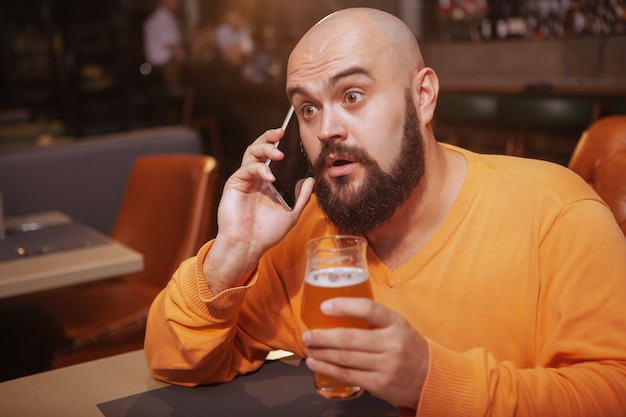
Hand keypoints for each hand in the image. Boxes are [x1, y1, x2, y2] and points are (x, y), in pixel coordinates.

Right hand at [204, 128, 313, 292]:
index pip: (273, 157)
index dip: (280, 144)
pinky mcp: (234, 184)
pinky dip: (258, 169)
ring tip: (278, 153)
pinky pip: (246, 169)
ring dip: (264, 149)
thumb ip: (302, 196)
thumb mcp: (291, 213)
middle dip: (270, 138)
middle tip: (281, 133)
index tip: (292, 136)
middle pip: (260, 149)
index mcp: (269, 181)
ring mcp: (245, 180)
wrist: (249, 246)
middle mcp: (256, 177)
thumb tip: (311, 180)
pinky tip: (269, 177)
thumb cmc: (267, 232)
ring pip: (251, 153)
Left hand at [302, 298, 428, 409]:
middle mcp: (393, 344)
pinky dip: (328, 369)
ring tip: (309, 348)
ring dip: (322, 353)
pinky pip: (348, 375)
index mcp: (397, 323)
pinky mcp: (379, 384)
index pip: (369, 309)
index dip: (344, 306)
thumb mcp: (398, 326)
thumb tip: (338, 310)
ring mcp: (387, 366)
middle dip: (323, 336)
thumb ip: (375, 319)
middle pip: (349, 338)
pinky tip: (316, 363)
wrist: (430, 378)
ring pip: (345, 358)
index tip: (325, 306)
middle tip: (308, 334)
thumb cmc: (407, 347)